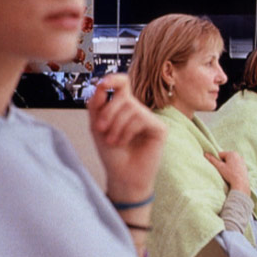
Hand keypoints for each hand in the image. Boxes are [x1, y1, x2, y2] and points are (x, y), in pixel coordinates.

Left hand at [87, 74, 166, 201]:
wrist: (122, 177)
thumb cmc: (112, 154)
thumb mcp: (97, 127)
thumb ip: (96, 105)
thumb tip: (100, 85)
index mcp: (124, 107)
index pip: (123, 83)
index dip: (114, 79)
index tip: (102, 84)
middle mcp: (139, 110)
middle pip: (123, 96)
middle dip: (108, 112)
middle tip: (100, 129)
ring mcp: (150, 118)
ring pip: (131, 107)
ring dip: (116, 125)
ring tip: (113, 141)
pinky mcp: (160, 128)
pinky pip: (142, 118)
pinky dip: (128, 130)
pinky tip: (125, 142)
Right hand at [205, 151, 250, 195]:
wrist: (241, 184)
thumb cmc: (230, 174)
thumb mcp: (219, 167)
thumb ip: (212, 160)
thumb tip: (205, 154)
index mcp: (232, 153)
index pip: (220, 154)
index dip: (217, 161)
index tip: (218, 167)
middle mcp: (238, 155)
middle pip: (226, 158)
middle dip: (223, 163)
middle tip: (223, 171)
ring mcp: (242, 161)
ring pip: (231, 162)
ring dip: (228, 166)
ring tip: (228, 173)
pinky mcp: (244, 166)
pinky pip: (236, 165)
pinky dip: (233, 169)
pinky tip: (232, 174)